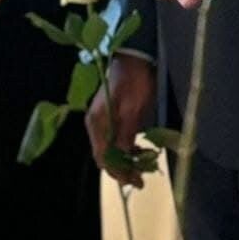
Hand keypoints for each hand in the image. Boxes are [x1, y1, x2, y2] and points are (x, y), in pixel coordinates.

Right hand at [86, 52, 156, 186]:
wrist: (134, 59)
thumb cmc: (135, 82)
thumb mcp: (135, 109)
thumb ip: (128, 134)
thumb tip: (125, 157)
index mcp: (97, 123)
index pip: (104, 157)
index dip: (119, 172)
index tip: (135, 180)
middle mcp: (95, 125)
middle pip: (105, 156)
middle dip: (122, 169)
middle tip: (141, 178)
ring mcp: (101, 121)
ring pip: (110, 149)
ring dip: (125, 160)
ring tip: (144, 165)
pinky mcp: (109, 118)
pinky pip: (114, 139)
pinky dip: (126, 148)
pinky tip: (139, 150)